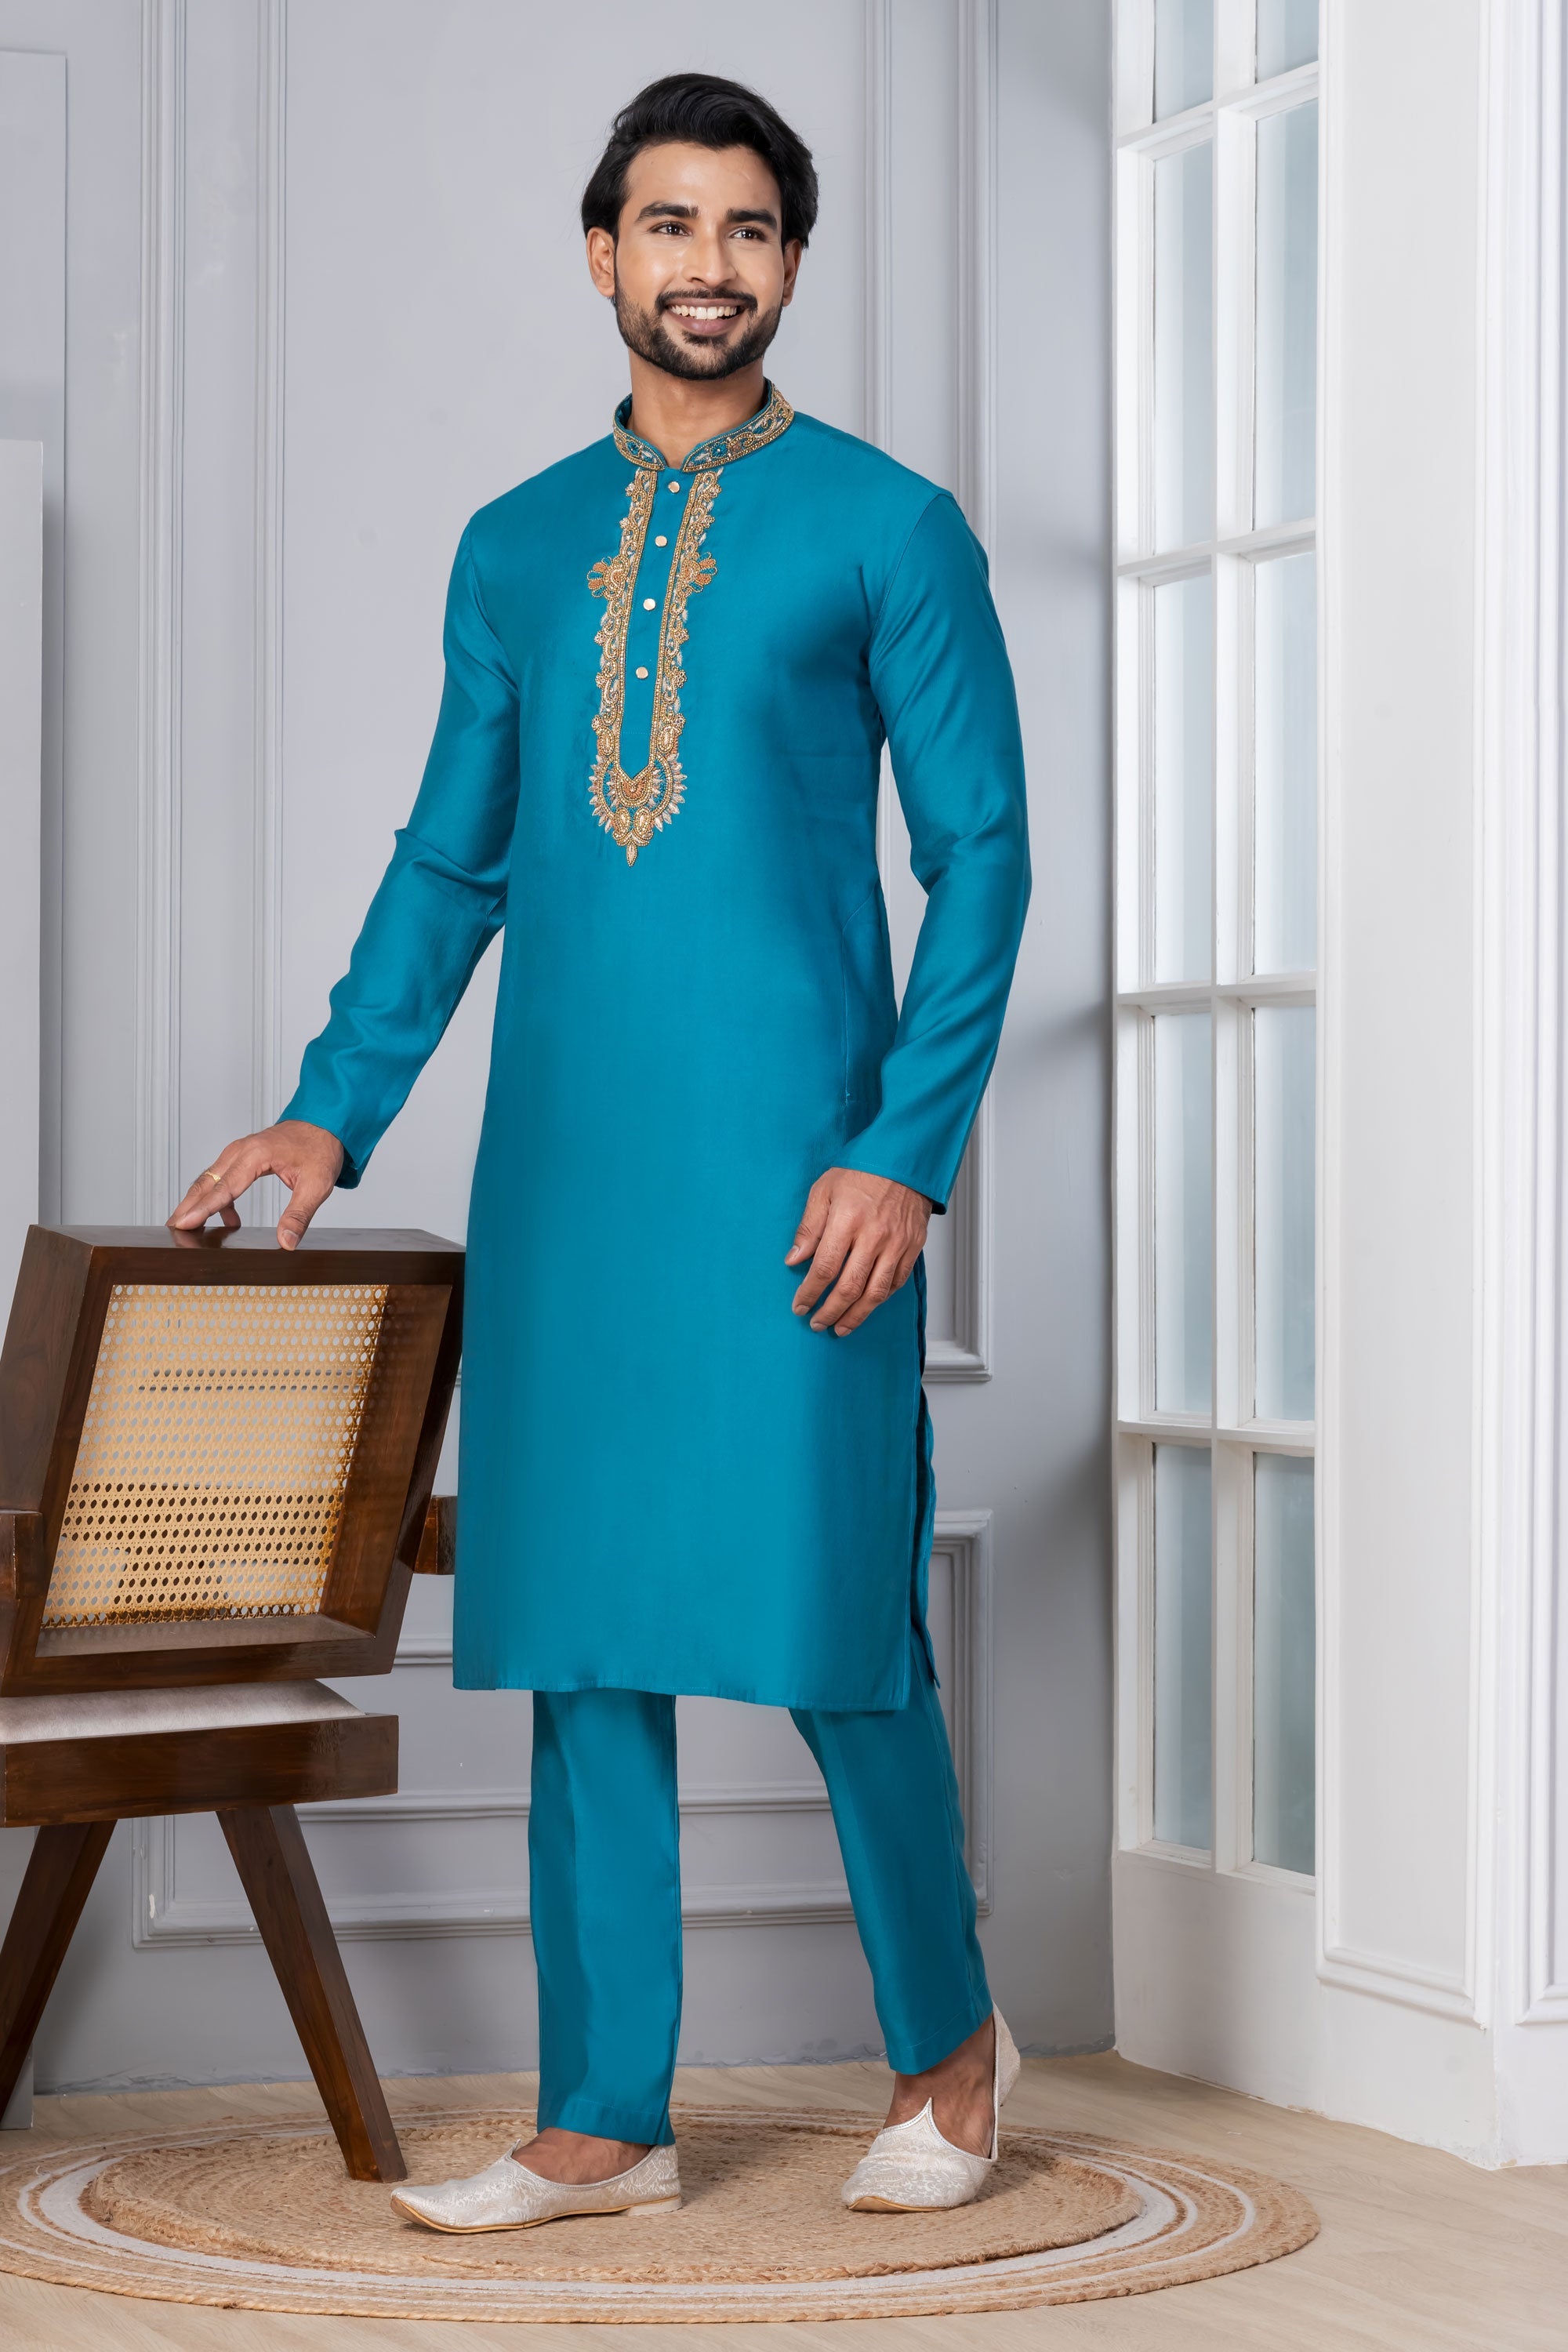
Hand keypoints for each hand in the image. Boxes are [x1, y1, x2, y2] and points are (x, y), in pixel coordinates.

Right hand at [167, 1120, 344, 1250]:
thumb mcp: (317, 1185)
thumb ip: (299, 1215)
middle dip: (187, 1207)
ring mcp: (239, 1151)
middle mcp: (240, 1150)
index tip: (183, 1223)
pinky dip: (218, 1198)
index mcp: (255, 1155)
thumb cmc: (321, 1150)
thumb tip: (286, 1242)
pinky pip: (222, 1177)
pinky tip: (229, 1219)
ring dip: (197, 1202)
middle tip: (173, 1229)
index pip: (223, 1188)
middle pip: (206, 1182)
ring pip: (210, 1179)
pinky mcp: (242, 1156)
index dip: (202, 1209)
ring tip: (187, 1226)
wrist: (326, 1123)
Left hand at [785, 1167, 930, 1335]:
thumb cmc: (861, 1173)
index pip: (825, 1268)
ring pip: (876, 1293)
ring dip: (856, 1316)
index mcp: (847, 1220)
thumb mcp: (823, 1191)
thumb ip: (808, 1228)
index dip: (810, 1292)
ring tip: (840, 1328)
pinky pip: (896, 1283)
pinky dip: (880, 1299)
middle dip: (830, 1311)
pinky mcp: (912, 1247)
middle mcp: (874, 1236)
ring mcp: (896, 1244)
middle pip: (850, 1287)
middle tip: (816, 1323)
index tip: (799, 1306)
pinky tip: (866, 1307)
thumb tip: (793, 1259)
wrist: (903, 1161)